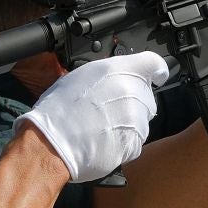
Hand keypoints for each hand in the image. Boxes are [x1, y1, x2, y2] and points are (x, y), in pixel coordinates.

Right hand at [15, 51, 168, 181]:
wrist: (51, 143)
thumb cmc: (57, 111)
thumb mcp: (80, 77)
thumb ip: (108, 75)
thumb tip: (117, 78)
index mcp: (118, 69)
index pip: (153, 63)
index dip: (156, 71)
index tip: (156, 76)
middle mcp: (131, 90)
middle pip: (146, 96)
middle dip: (132, 103)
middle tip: (107, 112)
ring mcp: (136, 117)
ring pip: (142, 120)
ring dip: (127, 125)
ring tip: (100, 128)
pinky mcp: (135, 141)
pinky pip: (136, 141)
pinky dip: (124, 144)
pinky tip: (103, 142)